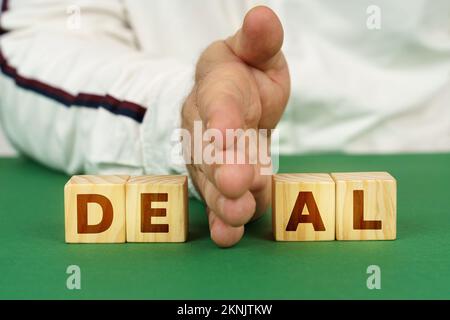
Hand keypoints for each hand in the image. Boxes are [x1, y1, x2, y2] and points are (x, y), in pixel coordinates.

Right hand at [181, 6, 289, 246]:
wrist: (229, 102)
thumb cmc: (244, 75)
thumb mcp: (254, 52)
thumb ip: (259, 41)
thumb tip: (264, 15)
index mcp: (215, 90)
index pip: (216, 106)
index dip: (220, 122)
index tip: (227, 136)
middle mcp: (203, 128)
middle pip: (210, 152)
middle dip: (223, 169)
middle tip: (238, 186)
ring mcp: (207, 159)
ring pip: (212, 182)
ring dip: (225, 200)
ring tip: (240, 214)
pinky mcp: (215, 182)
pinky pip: (216, 201)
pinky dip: (222, 220)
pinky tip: (229, 235)